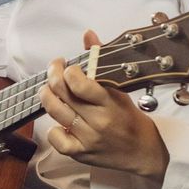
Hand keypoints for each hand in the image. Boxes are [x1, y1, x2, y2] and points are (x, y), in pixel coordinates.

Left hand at [38, 30, 168, 180]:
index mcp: (108, 101)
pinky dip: (53, 130)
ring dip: (46, 96)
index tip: (68, 65)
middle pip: (62, 94)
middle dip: (52, 75)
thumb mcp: (119, 87)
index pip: (79, 83)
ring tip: (49, 89)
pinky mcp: (81, 153)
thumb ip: (100, 60)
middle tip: (54, 70)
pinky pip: (57, 140)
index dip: (67, 70)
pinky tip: (57, 121)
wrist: (142, 151)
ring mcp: (88, 137)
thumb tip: (88, 34)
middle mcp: (97, 119)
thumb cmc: (128, 116)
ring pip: (56, 112)